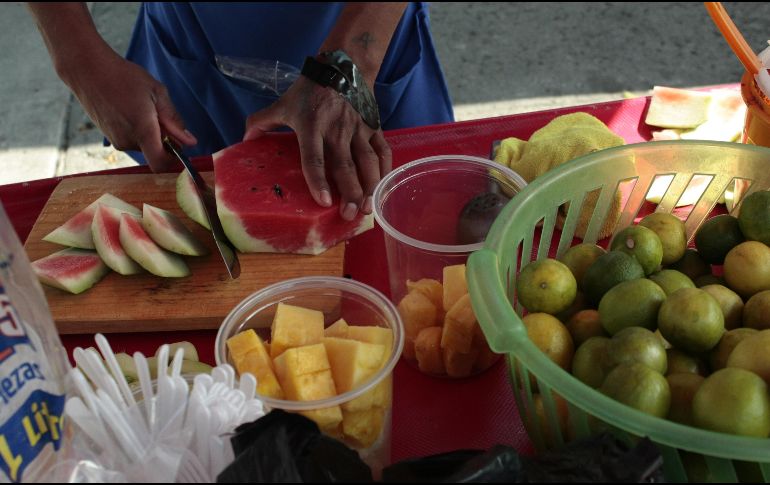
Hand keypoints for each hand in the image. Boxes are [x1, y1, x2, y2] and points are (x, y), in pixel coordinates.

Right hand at [67, 51, 196, 171]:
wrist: (87, 69)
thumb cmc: (124, 76)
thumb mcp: (157, 93)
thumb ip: (174, 120)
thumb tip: (190, 142)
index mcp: (142, 131)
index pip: (161, 164)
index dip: (174, 159)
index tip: (179, 144)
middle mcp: (128, 141)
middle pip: (155, 152)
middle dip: (163, 138)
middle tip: (158, 112)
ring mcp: (116, 140)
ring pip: (143, 145)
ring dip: (150, 132)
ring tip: (141, 107)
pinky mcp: (109, 136)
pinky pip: (131, 139)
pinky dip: (137, 129)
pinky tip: (130, 109)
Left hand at [243, 76, 391, 220]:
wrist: (343, 66)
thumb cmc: (310, 89)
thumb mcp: (283, 103)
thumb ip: (262, 122)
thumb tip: (244, 140)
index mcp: (312, 126)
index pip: (314, 158)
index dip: (318, 180)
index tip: (323, 202)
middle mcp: (337, 130)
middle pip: (345, 166)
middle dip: (349, 193)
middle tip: (349, 215)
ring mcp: (359, 129)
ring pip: (368, 162)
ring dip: (370, 187)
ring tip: (368, 209)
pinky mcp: (375, 127)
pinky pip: (383, 151)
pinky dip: (385, 171)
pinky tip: (383, 188)